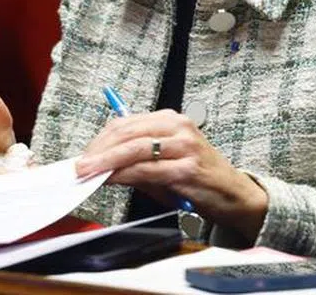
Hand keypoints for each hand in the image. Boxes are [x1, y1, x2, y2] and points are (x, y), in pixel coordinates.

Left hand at [74, 109, 267, 240]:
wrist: (235, 195)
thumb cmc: (198, 178)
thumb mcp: (165, 161)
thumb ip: (135, 158)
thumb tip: (100, 163)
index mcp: (170, 119)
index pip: (125, 123)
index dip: (100, 139)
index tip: (84, 154)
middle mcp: (178, 127)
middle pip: (126, 132)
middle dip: (99, 150)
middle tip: (80, 165)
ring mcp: (184, 146)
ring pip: (134, 149)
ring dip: (106, 161)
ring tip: (89, 171)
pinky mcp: (188, 168)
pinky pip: (147, 169)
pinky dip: (125, 175)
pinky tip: (112, 180)